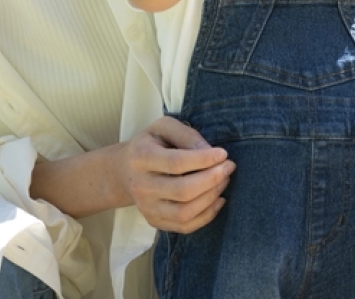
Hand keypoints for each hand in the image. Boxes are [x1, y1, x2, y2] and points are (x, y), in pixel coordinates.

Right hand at [123, 117, 233, 232]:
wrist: (126, 171)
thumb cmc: (151, 144)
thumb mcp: (164, 127)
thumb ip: (186, 135)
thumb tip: (209, 151)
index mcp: (141, 158)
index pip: (176, 163)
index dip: (203, 160)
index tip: (223, 154)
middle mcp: (141, 186)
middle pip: (182, 191)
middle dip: (212, 179)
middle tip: (229, 167)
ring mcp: (147, 208)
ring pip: (185, 213)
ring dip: (211, 197)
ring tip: (224, 181)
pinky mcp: (154, 221)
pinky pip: (184, 226)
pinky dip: (207, 215)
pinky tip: (218, 199)